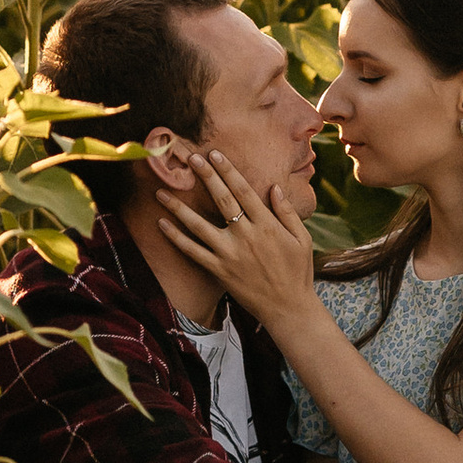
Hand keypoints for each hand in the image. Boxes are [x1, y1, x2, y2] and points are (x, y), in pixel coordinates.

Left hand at [156, 145, 318, 333]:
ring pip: (198, 225)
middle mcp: (246, 236)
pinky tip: (162, 224)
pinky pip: (192, 252)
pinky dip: (175, 237)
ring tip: (161, 192)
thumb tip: (274, 187)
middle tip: (190, 158)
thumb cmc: (298, 273)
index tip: (214, 154)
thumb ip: (287, 212)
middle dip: (205, 176)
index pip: (243, 190)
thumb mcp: (302, 239)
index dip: (227, 170)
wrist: (289, 309)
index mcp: (267, 225)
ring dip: (178, 207)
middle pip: (221, 199)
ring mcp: (229, 254)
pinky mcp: (218, 271)